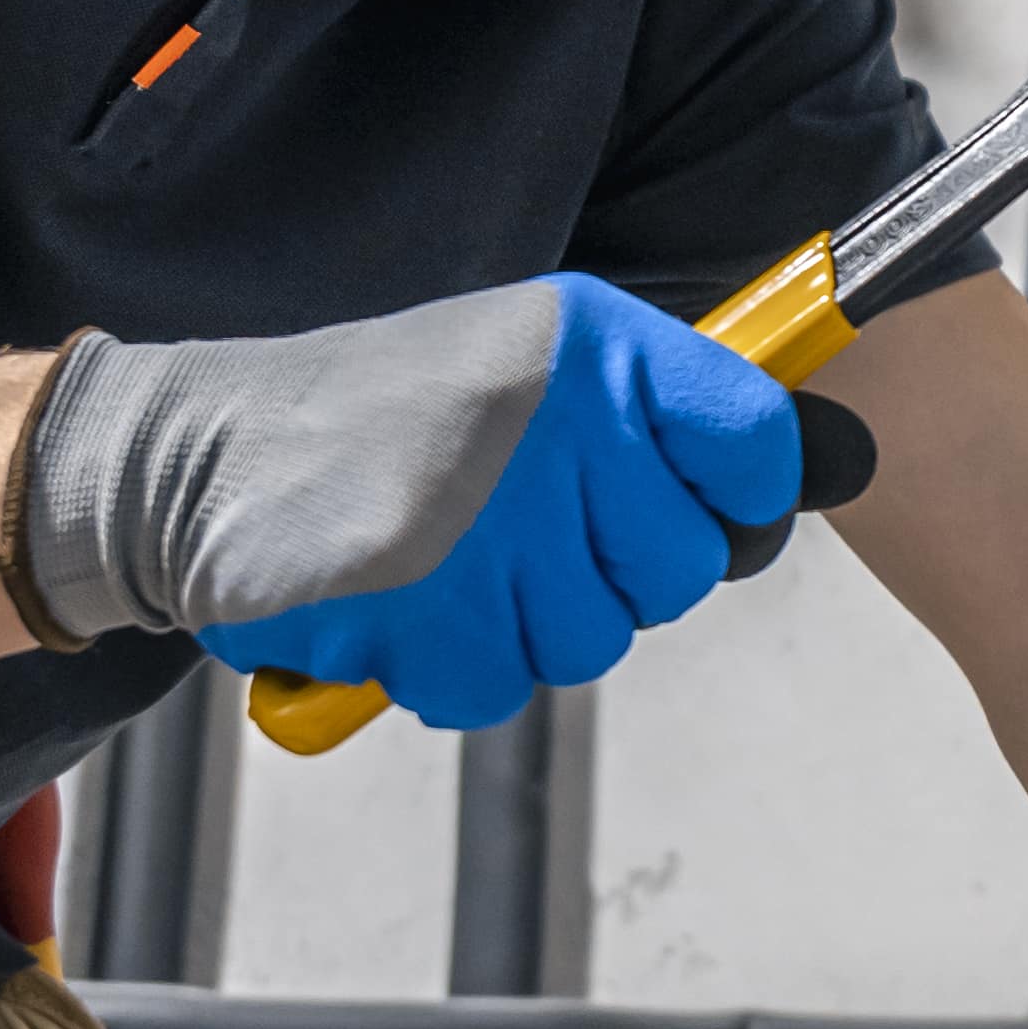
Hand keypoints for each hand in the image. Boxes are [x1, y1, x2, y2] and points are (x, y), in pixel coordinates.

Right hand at [19, 272, 798, 727]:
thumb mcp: (525, 367)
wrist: (194, 455)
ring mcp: (493, 512)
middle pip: (682, 569)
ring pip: (590, 640)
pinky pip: (495, 686)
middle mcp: (557, 413)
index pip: (756, 443)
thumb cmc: (379, 421)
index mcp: (594, 342)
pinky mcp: (425, 602)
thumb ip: (659, 419)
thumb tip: (833, 467)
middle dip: (607, 577)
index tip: (680, 503)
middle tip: (516, 532)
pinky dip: (445, 668)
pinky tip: (398, 601)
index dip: (737, 496)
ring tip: (443, 555)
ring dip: (518, 625)